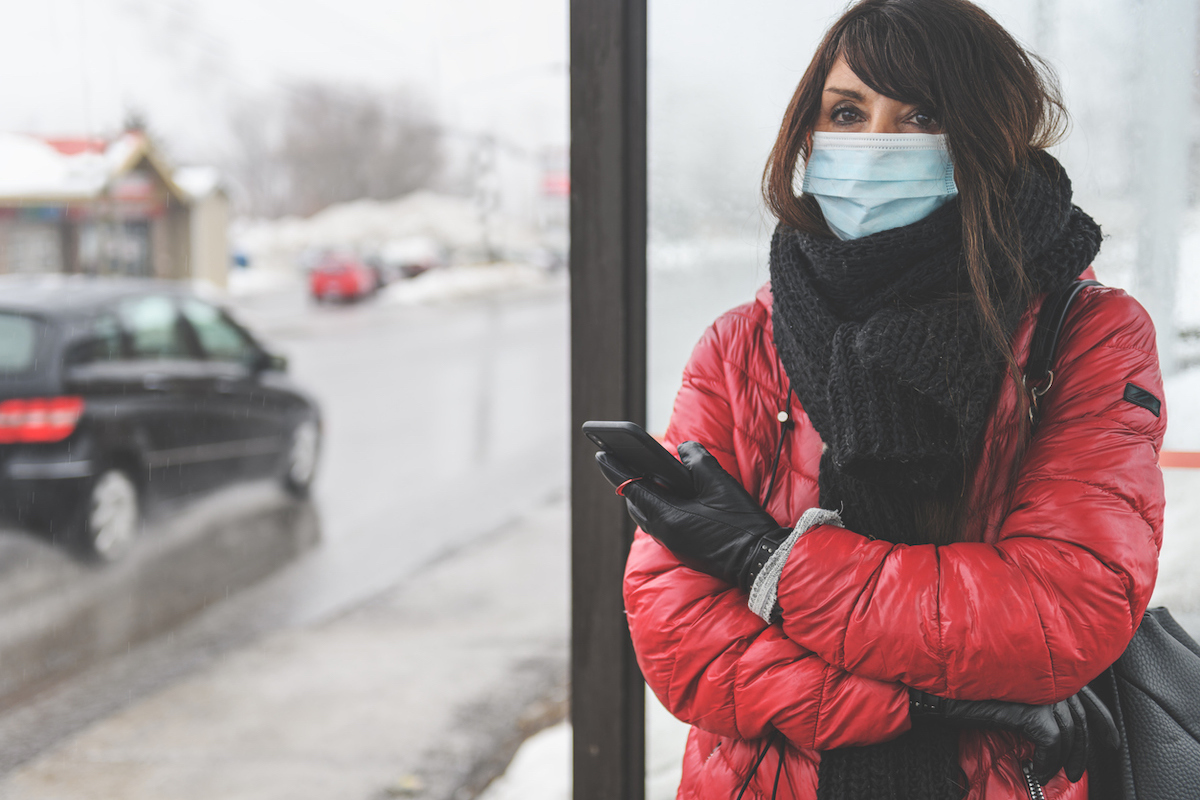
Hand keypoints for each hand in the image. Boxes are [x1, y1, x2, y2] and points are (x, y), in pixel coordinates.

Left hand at [595, 440, 790, 590]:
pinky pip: (661, 525)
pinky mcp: (684, 550)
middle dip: (629, 482)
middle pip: (636, 503)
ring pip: (648, 516)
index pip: (632, 488)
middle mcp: (664, 533)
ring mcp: (674, 545)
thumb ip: (697, 459)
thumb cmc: (740, 523)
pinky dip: (659, 508)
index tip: (601, 453)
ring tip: (644, 477)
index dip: (616, 469)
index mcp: (667, 516)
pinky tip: (669, 499)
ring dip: (644, 496)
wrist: (759, 561)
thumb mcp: (719, 483)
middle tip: (622, 461)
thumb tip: (682, 450)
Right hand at [909, 686, 1118, 784]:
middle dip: (1083, 751)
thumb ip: (1036, 703)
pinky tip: (1036, 767)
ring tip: (1049, 773)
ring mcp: (1042, 692)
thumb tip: (1055, 731)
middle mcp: (1049, 677)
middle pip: (1081, 720)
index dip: (1104, 722)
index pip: (1087, 697)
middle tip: (1076, 772)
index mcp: (1048, 671)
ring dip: (1061, 760)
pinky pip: (1052, 743)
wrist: (943, 694)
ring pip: (1068, 735)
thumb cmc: (970, 694)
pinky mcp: (1033, 710)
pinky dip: (1047, 760)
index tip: (1111, 742)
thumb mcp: (1011, 697)